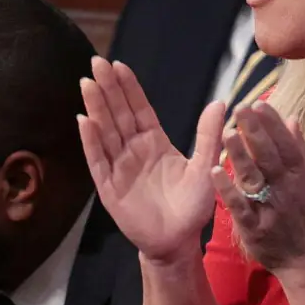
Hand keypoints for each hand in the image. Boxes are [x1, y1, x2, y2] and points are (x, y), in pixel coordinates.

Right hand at [78, 57, 224, 264]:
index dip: (128, 87)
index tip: (118, 65)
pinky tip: (84, 121)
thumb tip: (220, 102)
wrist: (177, 242)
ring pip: (105, 131)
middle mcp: (133, 150)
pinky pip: (98, 160)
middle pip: (117, 113)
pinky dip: (91, 141)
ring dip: (96, 108)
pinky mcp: (108, 187)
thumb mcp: (206, 167)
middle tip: (96, 62)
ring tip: (87, 83)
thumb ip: (208, 136)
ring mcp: (119, 167)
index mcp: (154, 142)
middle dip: (107, 88)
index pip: (138, 108)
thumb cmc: (192, 207)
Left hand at [209, 103, 304, 273]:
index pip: (286, 144)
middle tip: (240, 108)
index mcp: (302, 175)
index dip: (272, 124)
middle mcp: (288, 189)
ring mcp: (271, 208)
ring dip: (240, 156)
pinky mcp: (255, 228)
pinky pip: (240, 207)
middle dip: (256, 132)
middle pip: (270, 157)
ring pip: (255, 179)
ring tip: (226, 133)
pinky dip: (227, 190)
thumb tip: (292, 118)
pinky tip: (214, 172)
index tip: (257, 104)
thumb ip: (300, 150)